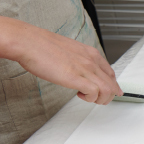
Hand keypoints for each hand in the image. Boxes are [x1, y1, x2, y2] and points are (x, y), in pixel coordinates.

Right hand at [0, 13, 120, 103]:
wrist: (31, 42)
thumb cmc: (44, 47)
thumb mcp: (69, 51)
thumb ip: (78, 59)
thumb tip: (78, 69)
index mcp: (91, 53)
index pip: (110, 72)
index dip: (112, 85)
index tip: (111, 92)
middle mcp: (91, 60)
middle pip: (112, 82)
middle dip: (109, 95)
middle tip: (100, 101)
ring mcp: (84, 68)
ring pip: (107, 88)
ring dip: (101, 99)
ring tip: (89, 99)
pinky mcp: (74, 77)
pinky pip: (94, 91)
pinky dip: (90, 98)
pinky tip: (79, 95)